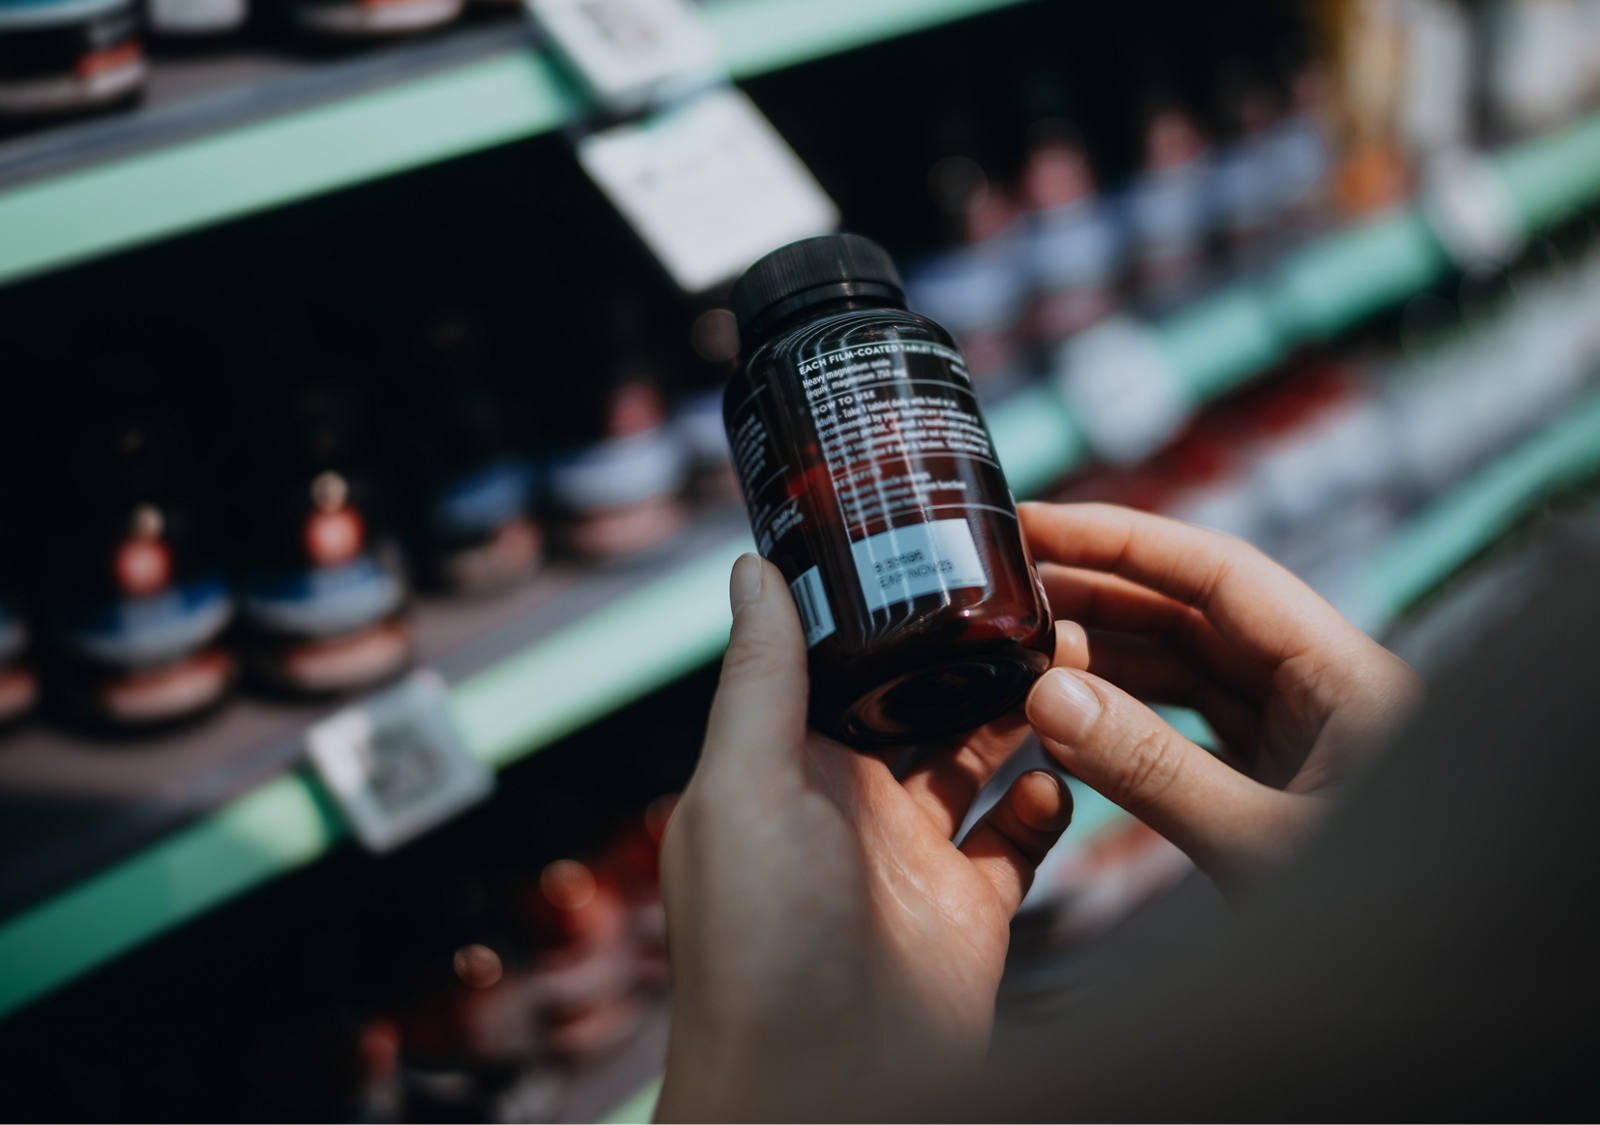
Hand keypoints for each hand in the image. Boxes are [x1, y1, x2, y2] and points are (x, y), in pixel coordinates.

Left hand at [656, 554, 1077, 1121]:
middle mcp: (849, 802)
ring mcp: (912, 857)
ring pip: (979, 759)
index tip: (946, 549)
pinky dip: (1044, 805)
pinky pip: (1018, 840)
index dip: (891, 609)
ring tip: (1067, 662)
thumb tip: (750, 566)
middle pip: (923, 703)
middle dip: (975, 655)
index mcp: (785, 764)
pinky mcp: (969, 912)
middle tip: (1035, 602)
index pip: (841, 663)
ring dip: (1022, 712)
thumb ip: (759, 678)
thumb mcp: (742, 790)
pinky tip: (1052, 785)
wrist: (822, 1095)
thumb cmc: (757, 948)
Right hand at [1019, 503, 1422, 897]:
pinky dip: (1127, 714)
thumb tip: (1048, 696)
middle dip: (1101, 594)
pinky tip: (1069, 714)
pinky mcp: (1275, 780)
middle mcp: (1322, 691)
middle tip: (1007, 590)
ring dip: (1106, 655)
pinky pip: (1189, 723)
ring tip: (1022, 651)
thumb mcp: (1260, 844)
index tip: (1039, 527)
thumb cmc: (1379, 922)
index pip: (1219, 573)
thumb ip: (1152, 769)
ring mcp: (1298, 736)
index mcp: (1346, 676)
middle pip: (1196, 611)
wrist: (1423, 993)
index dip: (1124, 541)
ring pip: (1187, 668)